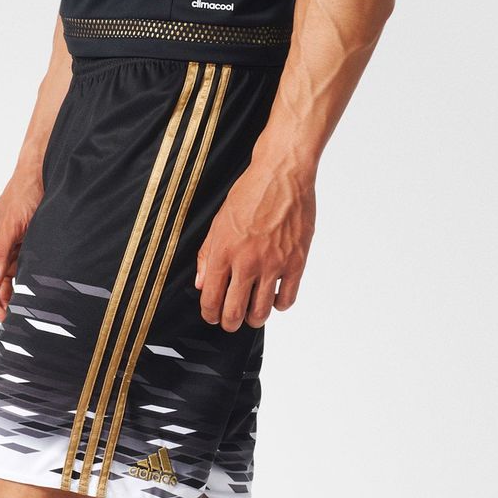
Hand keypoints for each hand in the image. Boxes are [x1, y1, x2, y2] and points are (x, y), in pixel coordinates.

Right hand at [0, 177, 43, 320]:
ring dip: (21, 299)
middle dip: (7, 308)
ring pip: (13, 287)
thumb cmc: (23, 193)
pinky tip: (44, 294)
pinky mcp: (30, 251)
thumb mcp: (11, 225)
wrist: (44, 174)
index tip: (7, 319)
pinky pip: (28, 276)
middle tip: (25, 321)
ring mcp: (14, 254)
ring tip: (36, 311)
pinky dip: (32, 287)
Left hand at [196, 161, 315, 331]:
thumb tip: (201, 283)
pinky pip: (286, 299)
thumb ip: (207, 255)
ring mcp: (273, 264)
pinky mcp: (295, 262)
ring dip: (254, 319)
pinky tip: (275, 297)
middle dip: (230, 323)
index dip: (210, 315)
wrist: (283, 174)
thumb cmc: (251, 193)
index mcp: (223, 252)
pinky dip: (279, 305)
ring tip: (253, 314)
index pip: (211, 299)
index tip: (212, 316)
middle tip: (231, 321)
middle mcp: (247, 262)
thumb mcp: (219, 221)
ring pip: (261, 312)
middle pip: (234, 313)